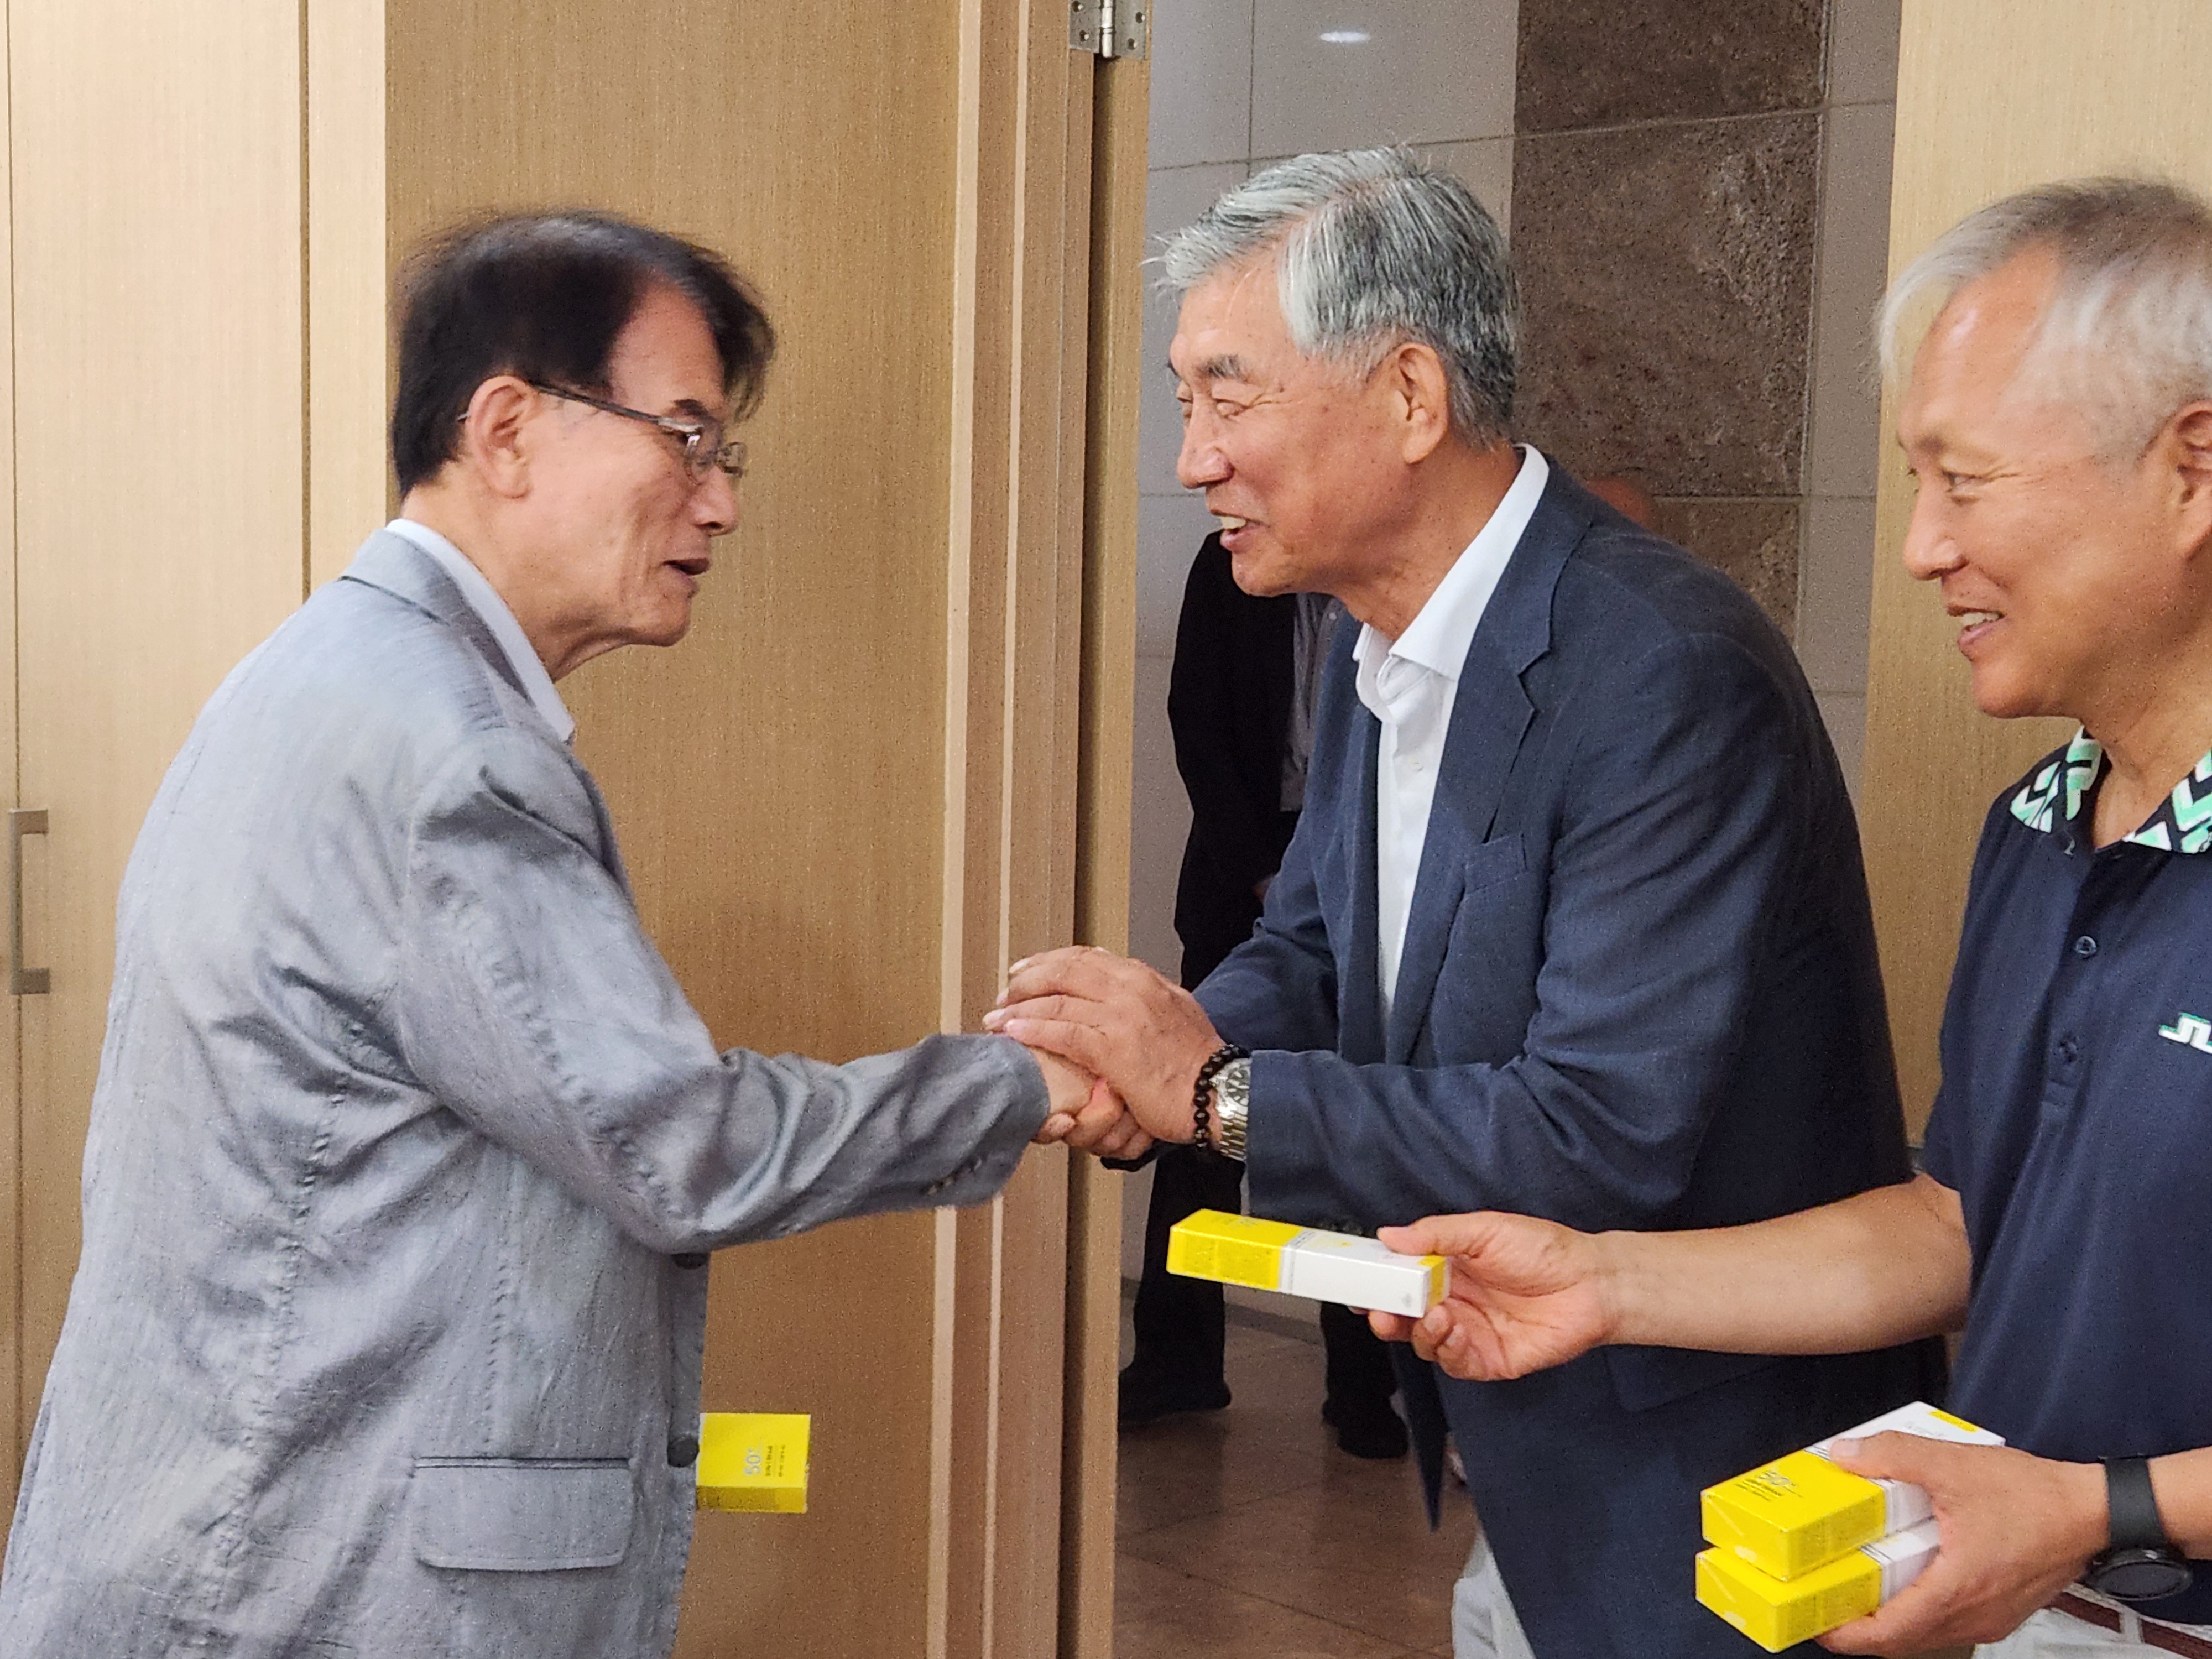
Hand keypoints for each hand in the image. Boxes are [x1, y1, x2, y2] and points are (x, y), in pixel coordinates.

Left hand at [986, 946, 1221, 1145]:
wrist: (1219, 1091)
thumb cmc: (1198, 1061)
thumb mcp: (1176, 1011)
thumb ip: (1145, 995)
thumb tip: (1120, 984)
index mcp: (1144, 978)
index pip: (1086, 957)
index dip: (1050, 962)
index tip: (1027, 970)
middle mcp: (1130, 988)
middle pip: (1064, 971)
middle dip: (1027, 980)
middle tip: (1003, 992)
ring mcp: (1121, 1016)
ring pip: (1056, 1002)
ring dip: (1018, 1009)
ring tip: (995, 1017)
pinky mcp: (1113, 1048)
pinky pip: (1062, 1033)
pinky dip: (1032, 1031)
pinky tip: (1012, 1034)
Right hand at [1364, 1212, 1615, 1379]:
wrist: (1591, 1283)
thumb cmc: (1542, 1249)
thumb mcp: (1485, 1230)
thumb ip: (1436, 1234)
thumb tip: (1388, 1235)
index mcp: (1446, 1268)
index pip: (1400, 1278)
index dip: (1376, 1282)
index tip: (1356, 1281)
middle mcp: (1452, 1302)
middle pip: (1403, 1315)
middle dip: (1385, 1315)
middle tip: (1378, 1311)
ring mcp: (1469, 1333)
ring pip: (1423, 1341)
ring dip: (1419, 1330)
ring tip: (1434, 1315)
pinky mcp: (1488, 1360)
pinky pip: (1454, 1362)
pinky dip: (1446, 1349)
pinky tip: (1453, 1329)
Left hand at [1816, 1437, 2104, 1653]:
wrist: (2092, 1511)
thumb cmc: (2036, 1498)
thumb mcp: (1953, 1465)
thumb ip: (1893, 1455)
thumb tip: (1846, 1455)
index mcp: (1957, 1591)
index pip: (1888, 1635)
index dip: (1845, 1634)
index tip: (1815, 1621)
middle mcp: (1974, 1615)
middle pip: (1902, 1640)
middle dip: (1859, 1626)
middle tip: (1826, 1600)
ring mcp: (1990, 1617)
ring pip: (1926, 1633)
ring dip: (1890, 1618)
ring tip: (1857, 1588)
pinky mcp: (2000, 1608)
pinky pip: (1948, 1620)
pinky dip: (1918, 1608)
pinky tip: (1904, 1576)